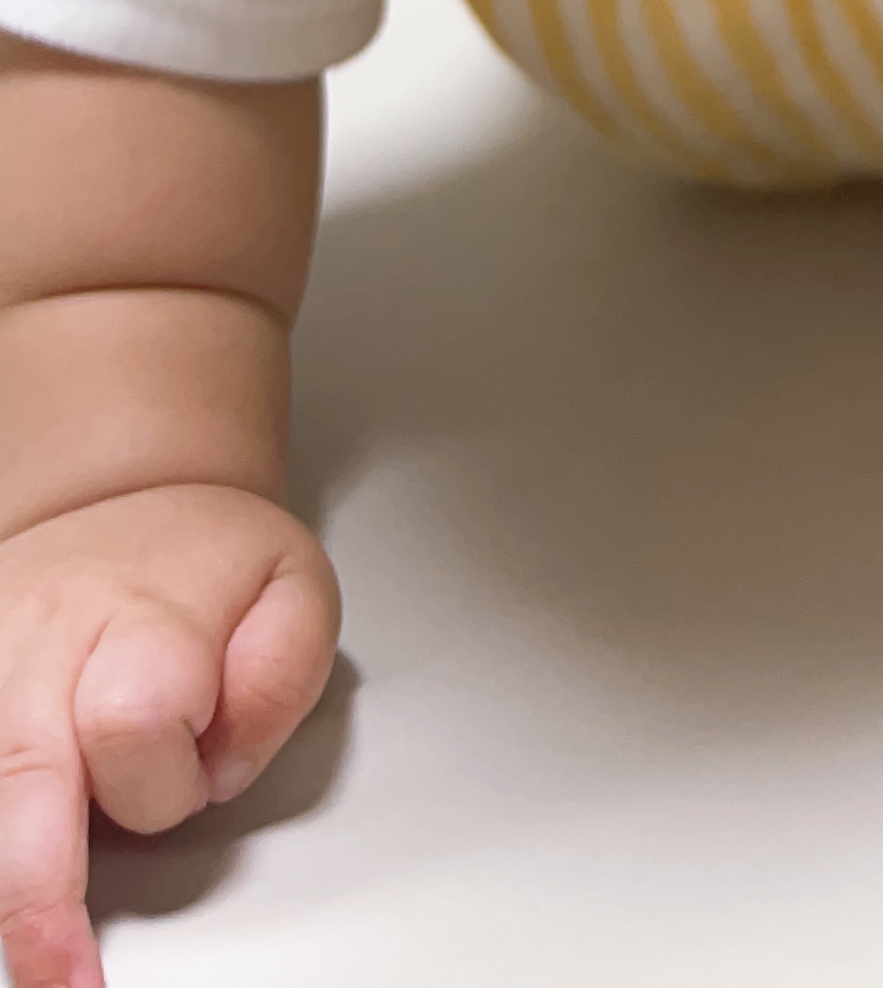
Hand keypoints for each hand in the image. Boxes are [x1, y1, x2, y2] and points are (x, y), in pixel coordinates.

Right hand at [0, 486, 338, 987]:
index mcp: (135, 621)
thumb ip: (281, 679)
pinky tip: (11, 878)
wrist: (119, 505)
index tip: (201, 772)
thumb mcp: (292, 586)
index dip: (172, 771)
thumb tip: (223, 764)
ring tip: (34, 962)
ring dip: (11, 879)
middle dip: (38, 898)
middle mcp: (39, 652)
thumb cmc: (204, 563)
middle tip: (62, 980)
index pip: (137, 722)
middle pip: (23, 779)